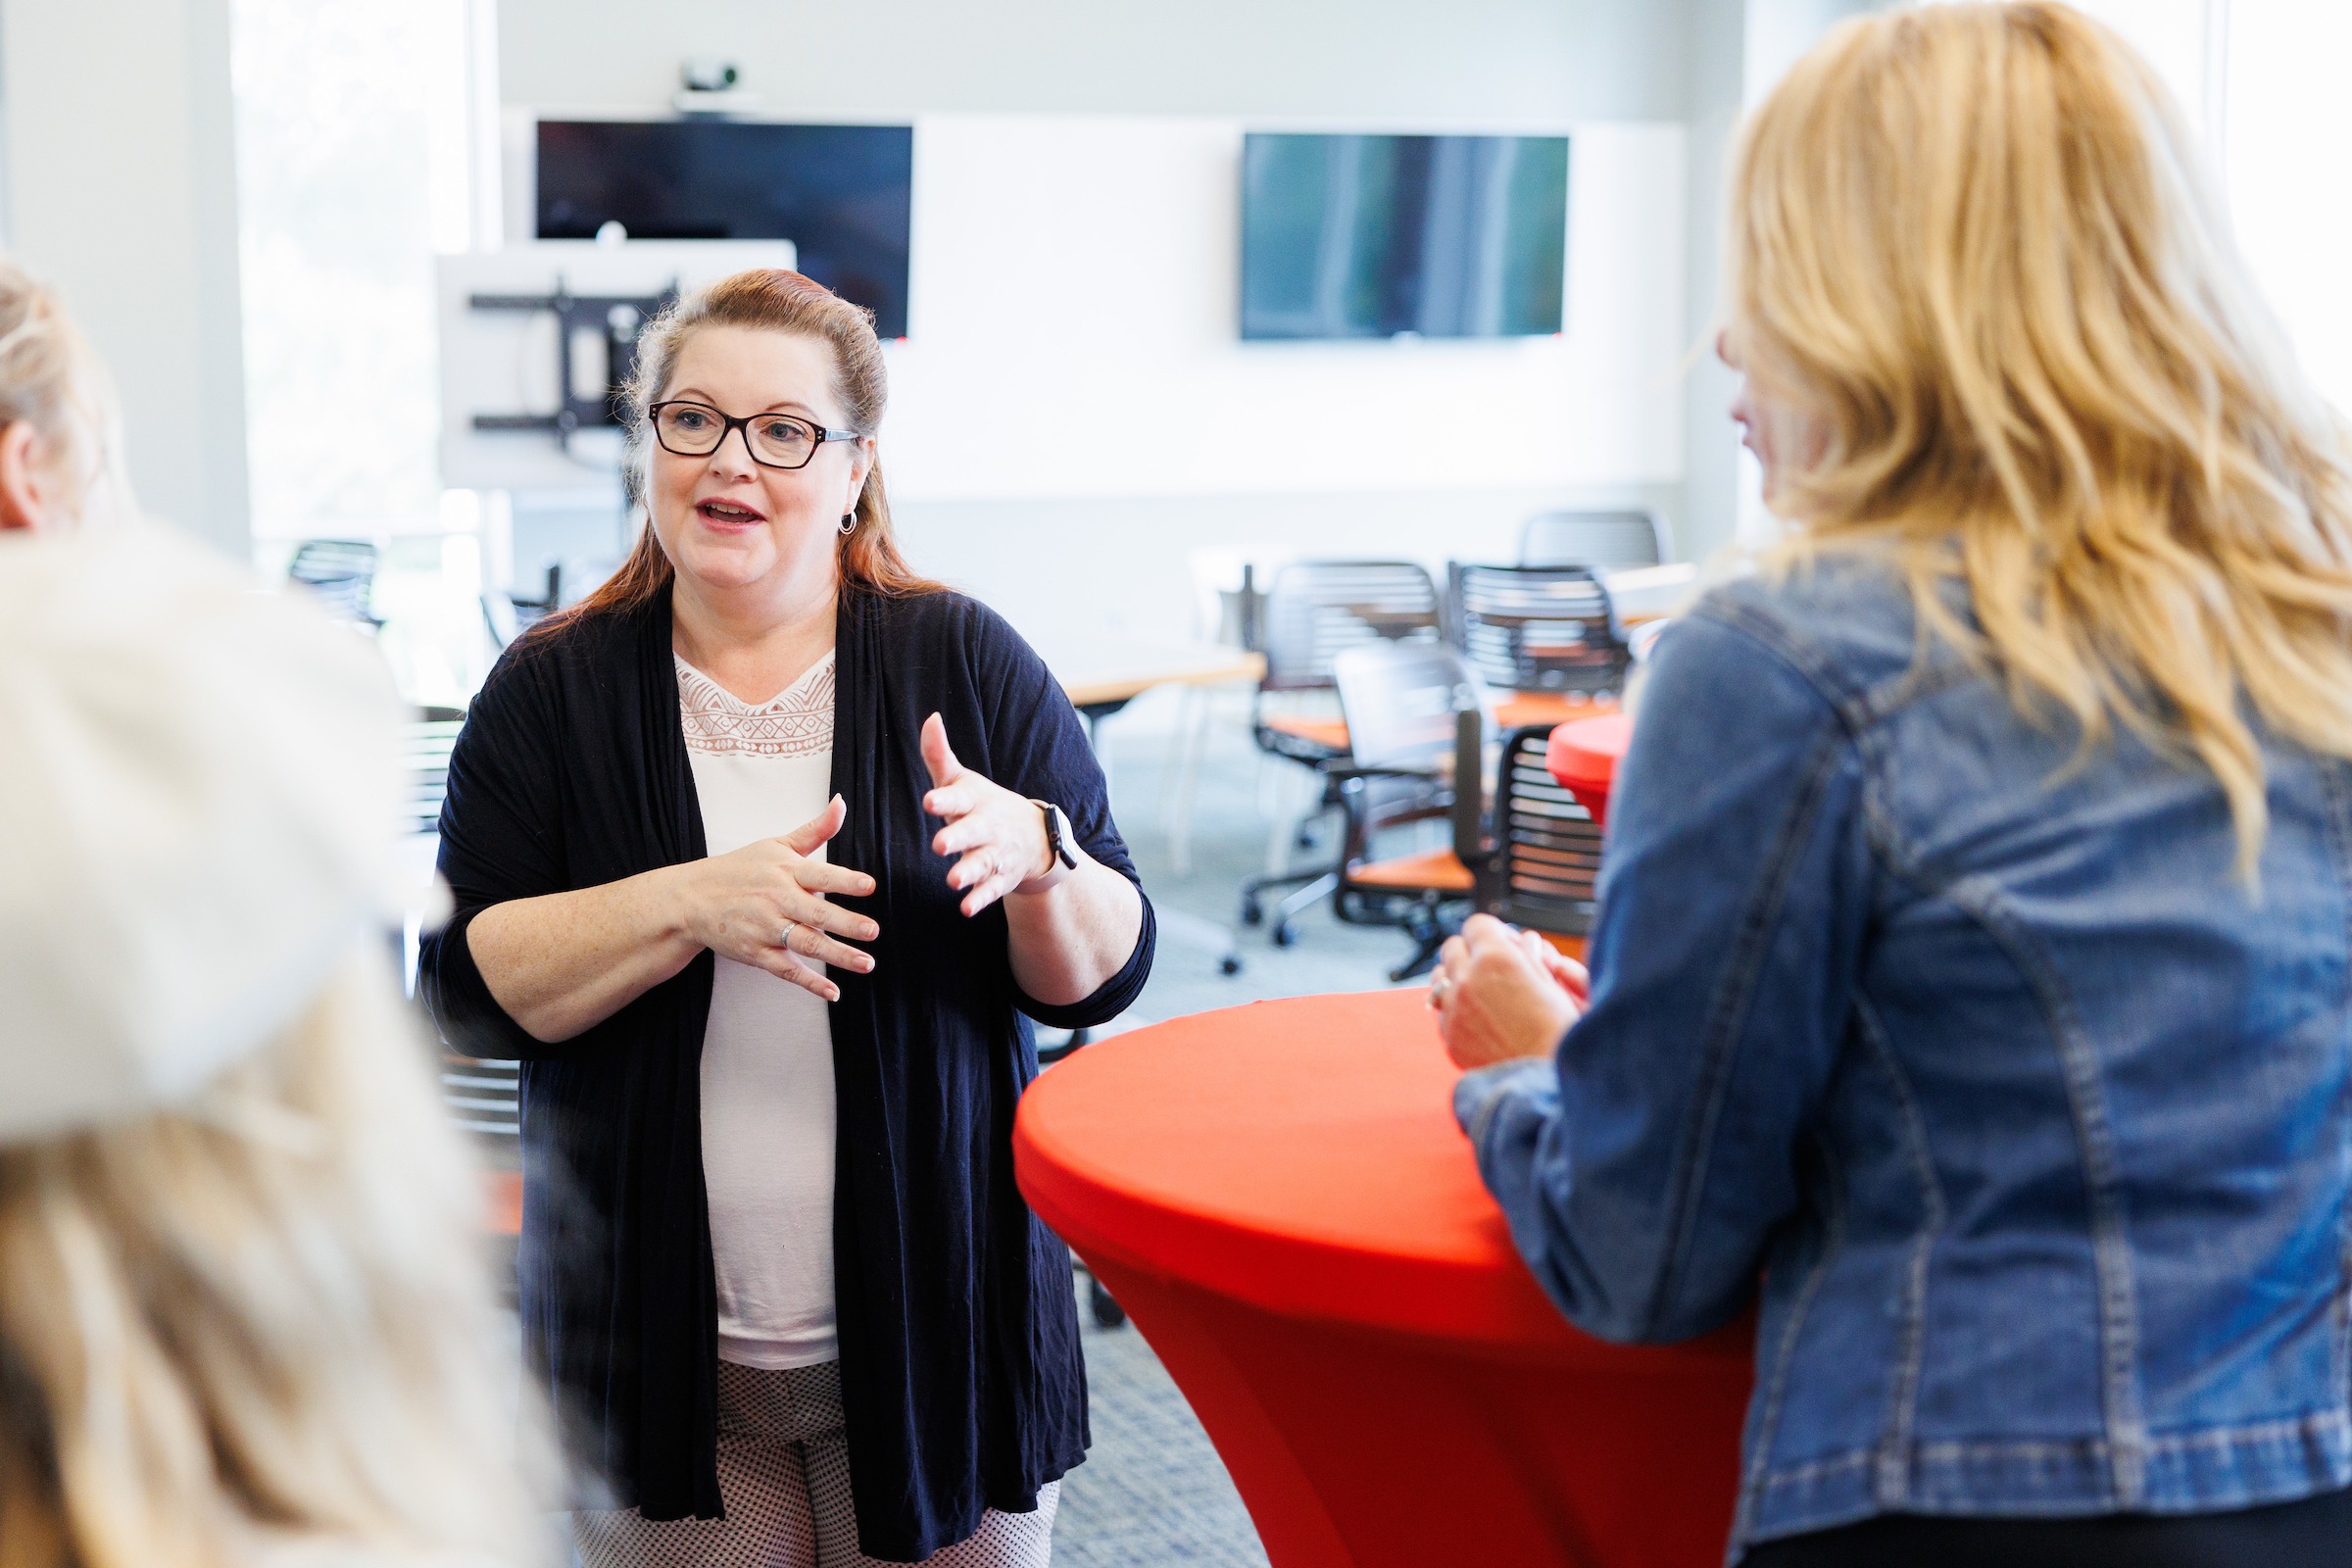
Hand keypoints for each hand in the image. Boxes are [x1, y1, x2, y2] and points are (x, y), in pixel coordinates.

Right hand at [675, 794, 878, 1002]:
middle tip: (872, 931)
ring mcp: (765, 928)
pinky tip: (833, 992)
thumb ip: (815, 829)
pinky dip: (809, 983)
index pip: (819, 874)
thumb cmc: (740, 868)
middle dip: (845, 923)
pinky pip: (786, 970)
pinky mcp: (756, 953)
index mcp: (785, 871)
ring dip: (837, 955)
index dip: (844, 880)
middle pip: (815, 912)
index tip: (869, 885)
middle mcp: (777, 899)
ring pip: (806, 943)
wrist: (692, 898)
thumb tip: (841, 803)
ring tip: (866, 963)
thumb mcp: (776, 844)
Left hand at [921, 712, 1056, 916]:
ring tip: (953, 881)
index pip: (959, 798)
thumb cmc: (984, 805)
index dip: (945, 800)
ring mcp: (996, 853)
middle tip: (938, 844)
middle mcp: (987, 827)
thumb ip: (940, 756)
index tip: (930, 801)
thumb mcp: (964, 780)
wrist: (1034, 837)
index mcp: (974, 801)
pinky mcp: (1000, 878)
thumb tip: (930, 717)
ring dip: (969, 871)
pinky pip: (991, 890)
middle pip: (972, 832)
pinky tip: (966, 909)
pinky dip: (980, 900)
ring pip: (983, 863)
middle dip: (958, 838)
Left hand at [1430, 914, 1583, 1069]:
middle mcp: (1469, 979)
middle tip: (1489, 968)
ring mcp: (1454, 1007)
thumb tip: (1519, 941)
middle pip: (1452, 947)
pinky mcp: (1448, 1034)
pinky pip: (1441, 1010)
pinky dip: (1454, 1008)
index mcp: (1496, 959)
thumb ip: (1526, 956)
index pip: (1477, 924)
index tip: (1499, 942)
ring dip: (1456, 978)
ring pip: (1438, 976)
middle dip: (1470, 953)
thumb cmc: (1556, 1033)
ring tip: (1479, 993)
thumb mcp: (1549, 982)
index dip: (1491, 933)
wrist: (1543, 1078)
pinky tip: (1477, 1019)